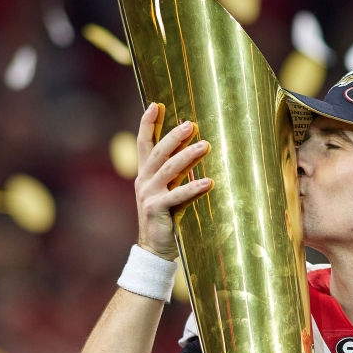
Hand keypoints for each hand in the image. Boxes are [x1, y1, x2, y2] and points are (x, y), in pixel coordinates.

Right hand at [134, 102, 211, 258]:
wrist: (155, 247)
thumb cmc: (166, 216)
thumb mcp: (170, 189)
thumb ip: (178, 172)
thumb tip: (196, 148)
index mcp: (145, 173)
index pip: (144, 143)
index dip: (148, 124)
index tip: (155, 105)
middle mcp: (143, 181)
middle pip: (158, 153)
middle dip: (174, 137)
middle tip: (191, 124)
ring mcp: (148, 195)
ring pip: (168, 170)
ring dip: (188, 157)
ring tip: (206, 146)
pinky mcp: (156, 209)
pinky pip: (178, 196)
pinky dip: (194, 188)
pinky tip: (209, 182)